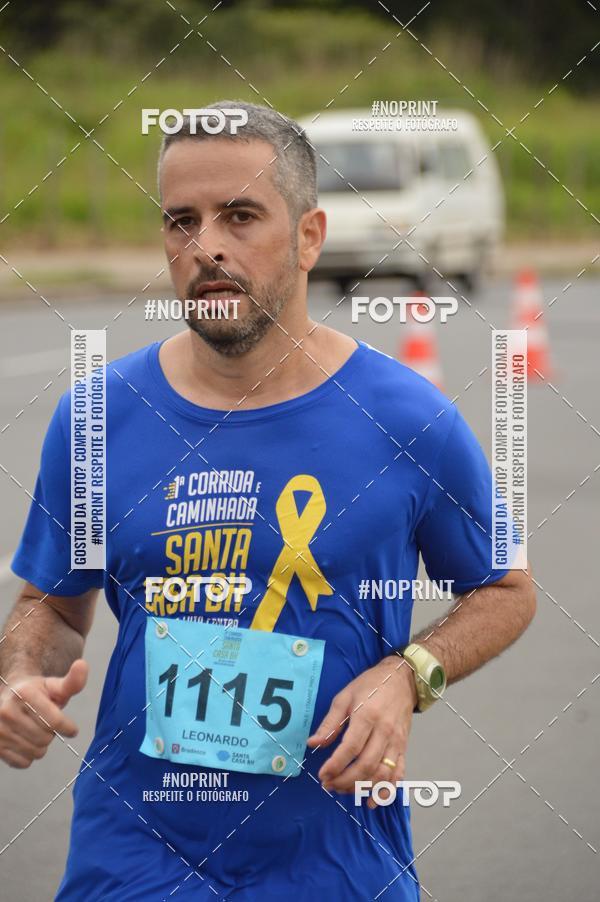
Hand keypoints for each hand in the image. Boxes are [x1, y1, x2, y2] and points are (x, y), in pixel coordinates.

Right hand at [0, 659, 87, 767]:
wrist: (10, 698)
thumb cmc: (38, 693)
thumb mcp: (55, 686)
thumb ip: (72, 681)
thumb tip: (82, 665)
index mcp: (24, 694)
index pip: (55, 721)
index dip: (68, 728)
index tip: (72, 729)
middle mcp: (7, 711)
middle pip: (46, 738)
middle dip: (52, 734)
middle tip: (46, 724)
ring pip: (36, 752)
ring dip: (42, 745)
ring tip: (36, 730)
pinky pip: (24, 763)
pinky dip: (29, 755)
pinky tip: (25, 740)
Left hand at [307, 655, 416, 808]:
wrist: (401, 679)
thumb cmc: (370, 686)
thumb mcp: (344, 697)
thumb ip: (330, 723)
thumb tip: (313, 744)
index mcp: (367, 716)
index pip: (350, 748)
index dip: (335, 765)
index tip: (322, 774)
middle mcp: (384, 732)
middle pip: (366, 765)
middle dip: (345, 780)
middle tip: (329, 785)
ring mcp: (396, 742)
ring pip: (382, 773)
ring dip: (362, 787)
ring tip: (344, 790)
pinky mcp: (404, 748)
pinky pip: (398, 774)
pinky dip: (386, 791)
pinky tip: (372, 800)